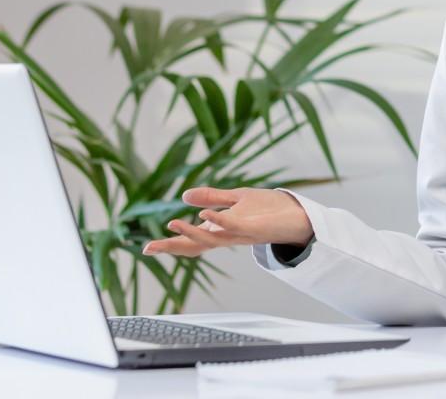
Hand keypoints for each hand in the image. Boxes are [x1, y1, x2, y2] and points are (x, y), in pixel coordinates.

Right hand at [142, 187, 312, 257]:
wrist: (299, 215)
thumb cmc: (269, 209)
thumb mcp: (236, 198)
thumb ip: (211, 198)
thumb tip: (184, 197)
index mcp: (221, 230)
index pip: (192, 240)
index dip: (171, 244)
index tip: (147, 248)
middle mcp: (228, 236)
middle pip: (196, 246)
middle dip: (173, 247)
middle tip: (150, 248)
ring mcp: (241, 235)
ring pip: (212, 239)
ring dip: (192, 233)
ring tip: (172, 225)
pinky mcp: (254, 229)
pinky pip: (234, 227)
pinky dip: (219, 221)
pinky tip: (205, 216)